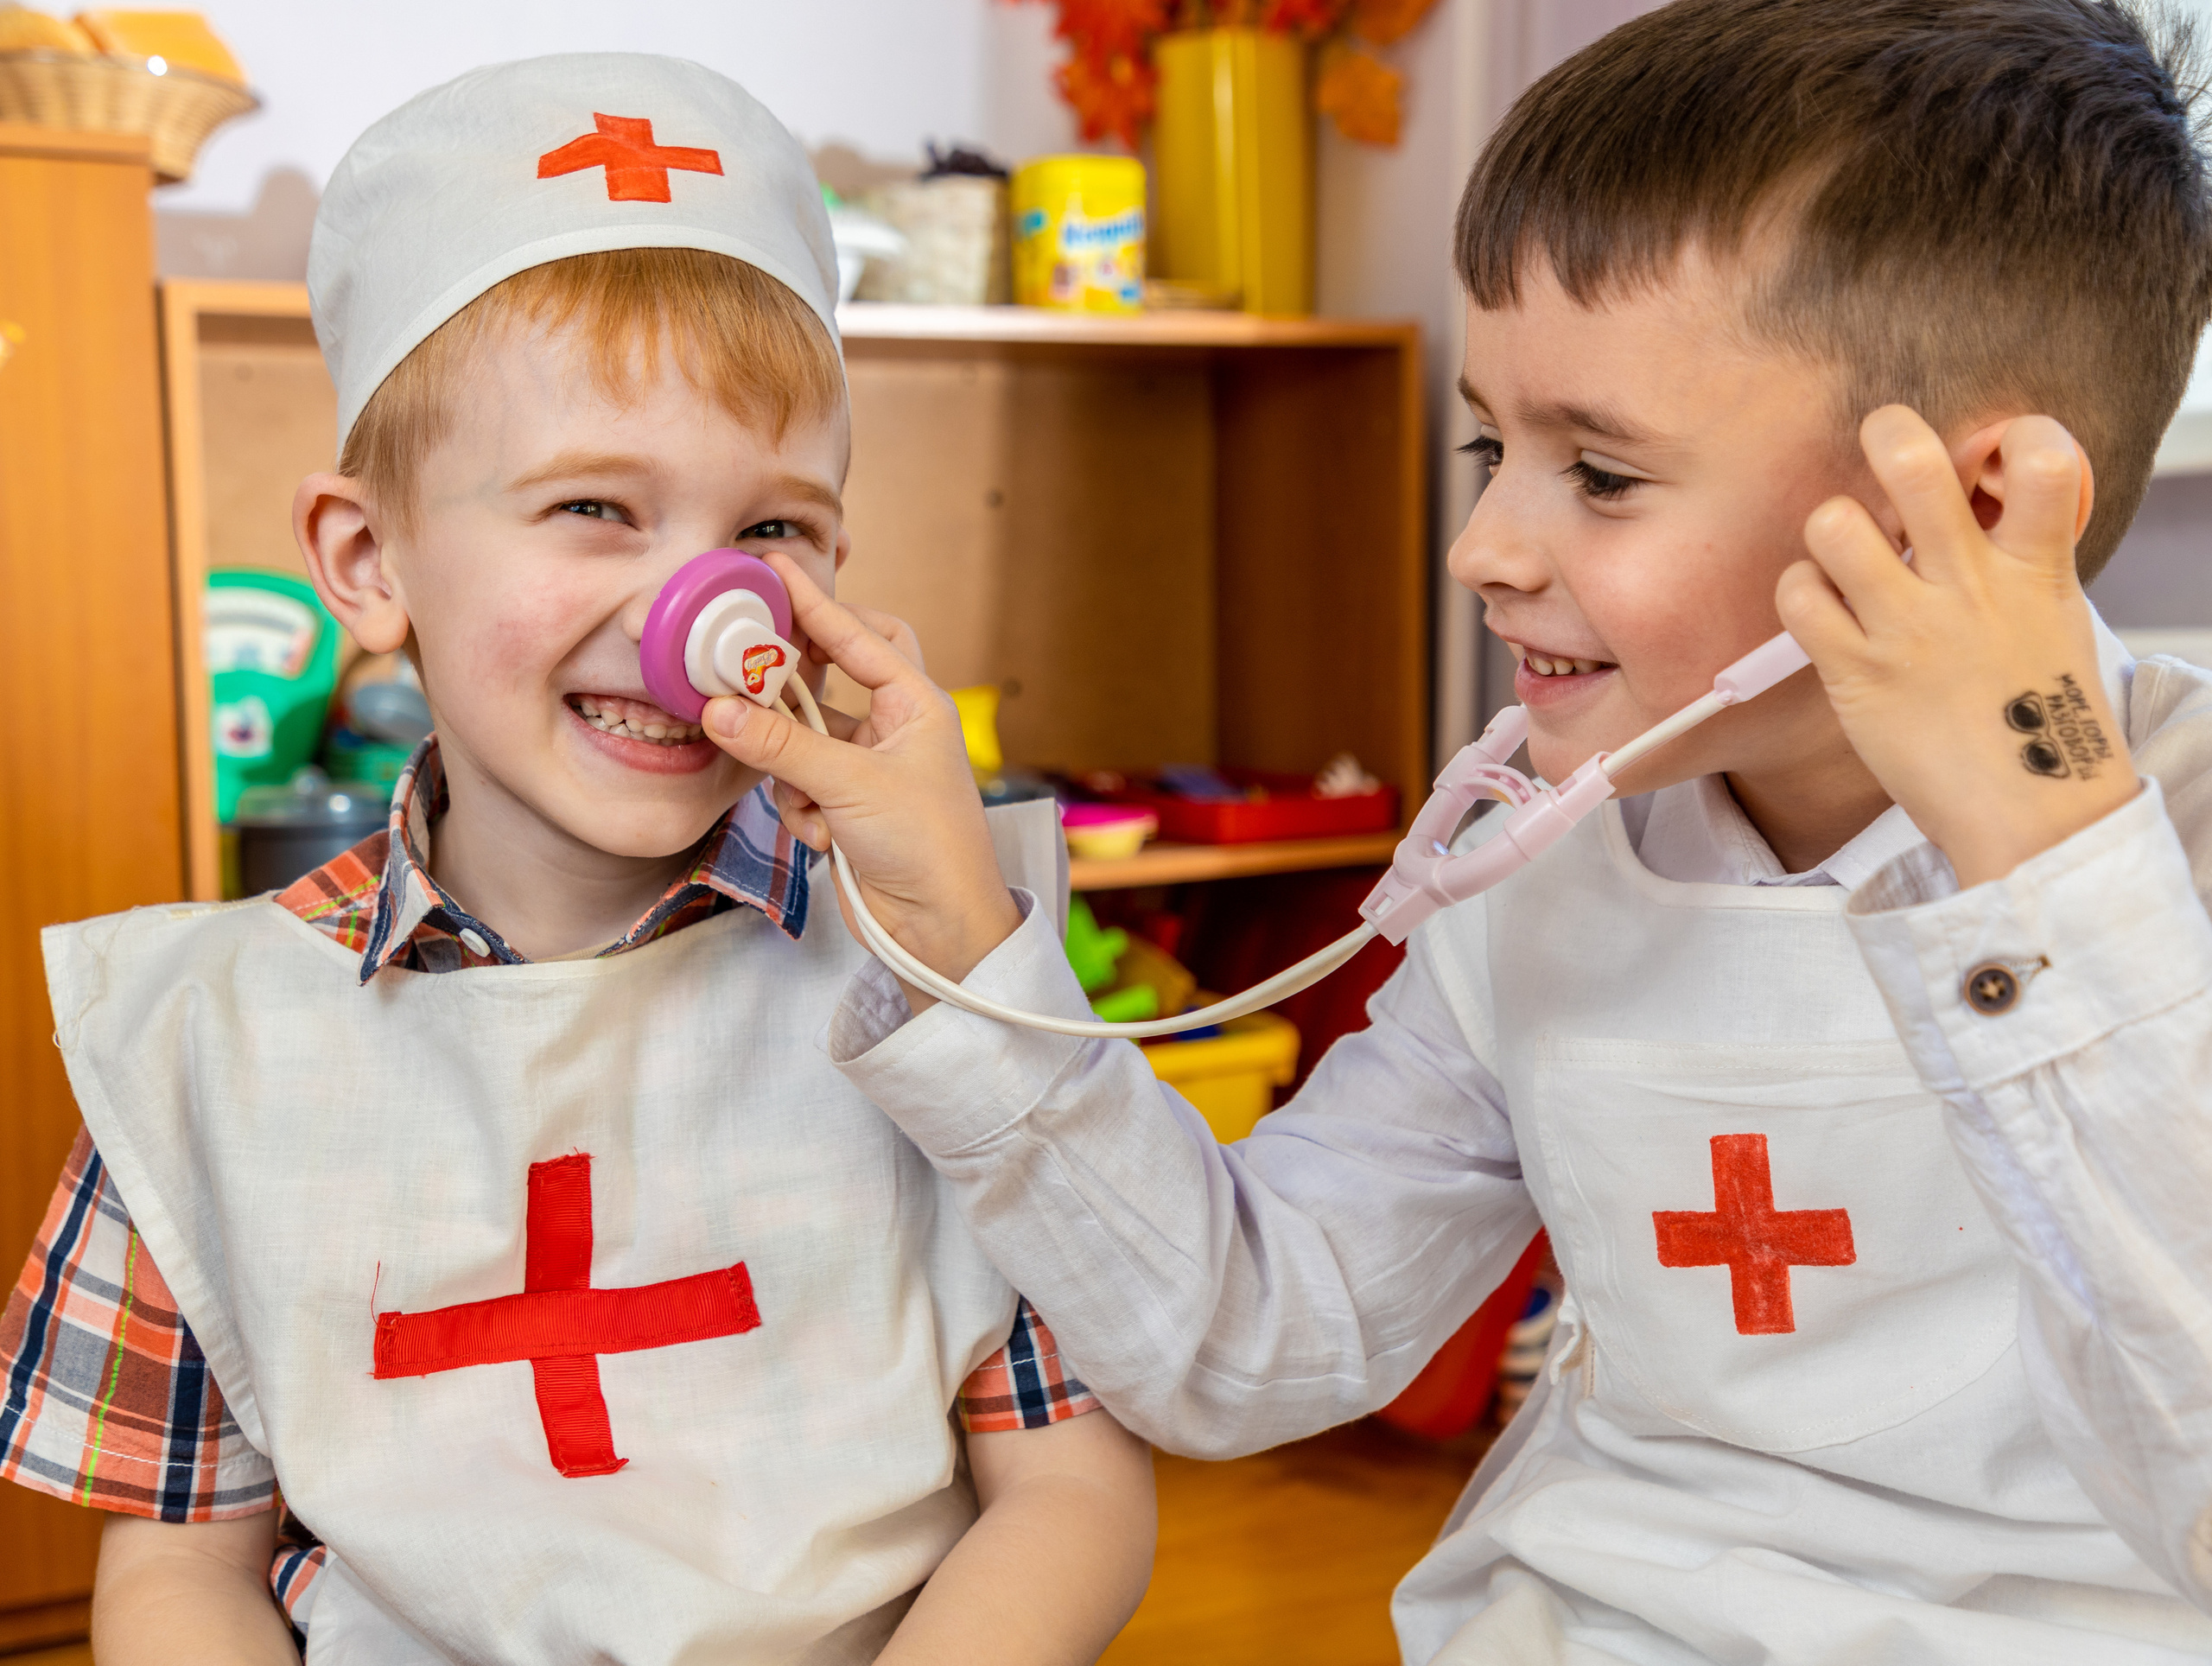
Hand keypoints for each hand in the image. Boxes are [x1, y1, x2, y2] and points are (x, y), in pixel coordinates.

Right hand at [703, 554, 1021, 1001]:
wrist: (942, 931)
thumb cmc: (927, 847)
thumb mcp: (851, 785)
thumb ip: (782, 744)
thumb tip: (719, 710)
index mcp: (916, 704)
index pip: (859, 634)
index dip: (814, 602)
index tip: (771, 570)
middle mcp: (895, 729)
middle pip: (829, 680)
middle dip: (793, 689)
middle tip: (753, 678)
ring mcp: (869, 769)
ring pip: (802, 740)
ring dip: (794, 772)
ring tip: (810, 802)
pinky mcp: (848, 808)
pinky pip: (800, 787)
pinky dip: (802, 810)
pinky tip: (824, 839)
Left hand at [1778, 406, 2137, 888]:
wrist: (2031, 811)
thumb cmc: (2036, 712)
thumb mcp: (2053, 617)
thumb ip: (2018, 554)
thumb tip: (1979, 497)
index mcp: (2036, 566)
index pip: (2043, 455)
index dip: (2012, 432)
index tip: (1990, 451)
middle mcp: (1969, 583)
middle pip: (1913, 462)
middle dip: (1888, 433)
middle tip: (1882, 451)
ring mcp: (1908, 626)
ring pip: (1834, 523)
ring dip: (1831, 528)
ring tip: (1846, 555)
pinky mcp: (1856, 670)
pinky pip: (1799, 594)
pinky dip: (1799, 591)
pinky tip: (1821, 609)